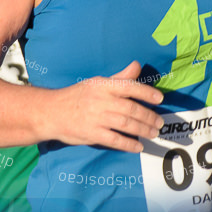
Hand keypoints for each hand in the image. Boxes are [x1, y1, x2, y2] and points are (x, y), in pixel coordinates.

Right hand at [48, 61, 164, 152]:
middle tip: (160, 122)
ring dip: (143, 130)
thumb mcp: (97, 82)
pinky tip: (138, 146)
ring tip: (153, 133)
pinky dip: (128, 144)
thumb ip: (120, 77)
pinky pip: (115, 140)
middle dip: (149, 116)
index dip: (146, 92)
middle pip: (131, 109)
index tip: (159, 98)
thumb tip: (137, 65)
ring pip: (126, 125)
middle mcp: (101, 101)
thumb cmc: (77, 95)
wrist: (52, 111)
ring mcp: (97, 118)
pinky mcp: (92, 134)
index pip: (129, 86)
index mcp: (103, 85)